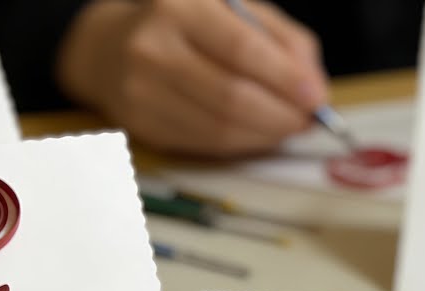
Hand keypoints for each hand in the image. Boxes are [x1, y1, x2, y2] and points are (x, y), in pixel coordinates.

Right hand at [57, 0, 327, 156]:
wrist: (108, 46)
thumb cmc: (186, 24)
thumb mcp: (233, 10)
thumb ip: (281, 40)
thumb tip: (315, 88)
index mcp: (179, 7)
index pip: (241, 49)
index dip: (284, 79)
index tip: (316, 96)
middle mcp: (153, 47)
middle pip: (232, 97)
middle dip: (280, 115)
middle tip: (306, 120)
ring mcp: (141, 91)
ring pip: (220, 128)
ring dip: (265, 134)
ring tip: (287, 126)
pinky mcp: (142, 125)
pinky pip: (205, 144)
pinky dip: (242, 143)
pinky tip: (257, 133)